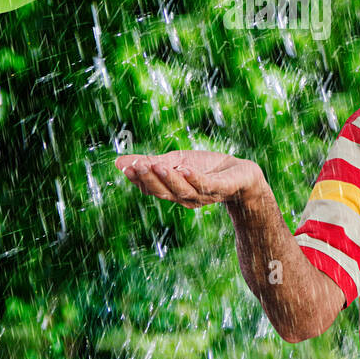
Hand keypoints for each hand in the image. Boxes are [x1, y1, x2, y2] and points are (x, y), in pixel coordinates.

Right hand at [115, 150, 261, 208]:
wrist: (243, 174)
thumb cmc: (208, 168)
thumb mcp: (176, 161)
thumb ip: (151, 162)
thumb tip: (117, 162)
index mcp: (173, 192)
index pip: (152, 188)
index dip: (138, 179)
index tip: (124, 166)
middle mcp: (186, 197)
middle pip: (164, 192)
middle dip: (149, 179)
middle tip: (135, 166)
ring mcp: (204, 195)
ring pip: (182, 190)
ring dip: (168, 178)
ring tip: (155, 164)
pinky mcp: (222, 188)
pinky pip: (206, 185)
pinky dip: (194, 177)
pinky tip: (184, 167)